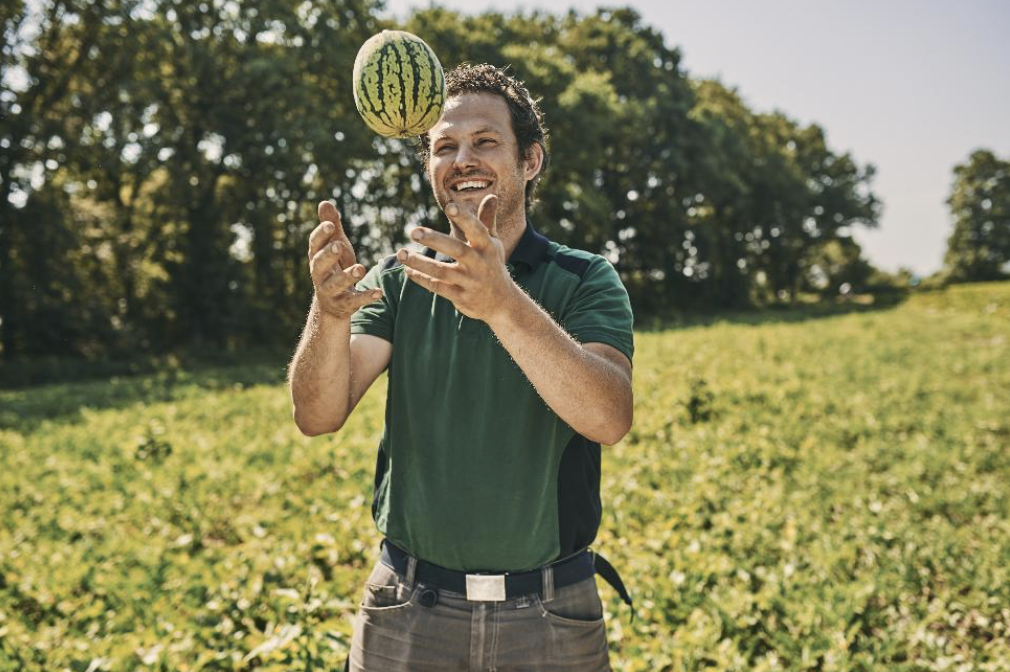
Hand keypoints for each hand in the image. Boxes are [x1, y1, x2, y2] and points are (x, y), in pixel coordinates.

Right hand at [308, 201, 381, 319]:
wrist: (333, 304)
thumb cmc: (335, 267)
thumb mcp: (335, 246)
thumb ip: (332, 227)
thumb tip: (324, 202)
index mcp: (316, 257)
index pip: (315, 245)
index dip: (321, 235)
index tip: (330, 225)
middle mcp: (319, 274)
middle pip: (320, 264)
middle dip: (329, 254)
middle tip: (339, 245)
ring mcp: (330, 291)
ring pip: (337, 283)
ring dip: (348, 276)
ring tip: (361, 268)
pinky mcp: (344, 304)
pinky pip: (354, 301)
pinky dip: (366, 297)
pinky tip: (378, 292)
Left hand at [397, 194, 515, 322]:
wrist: (501, 303)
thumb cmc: (492, 265)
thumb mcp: (493, 244)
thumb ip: (488, 220)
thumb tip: (491, 196)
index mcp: (487, 247)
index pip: (477, 230)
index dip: (464, 218)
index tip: (449, 206)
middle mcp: (480, 264)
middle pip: (457, 250)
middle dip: (434, 240)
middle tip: (413, 231)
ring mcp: (470, 282)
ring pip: (442, 271)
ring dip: (420, 263)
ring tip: (401, 253)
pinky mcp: (461, 297)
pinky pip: (438, 287)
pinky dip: (422, 279)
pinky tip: (408, 271)